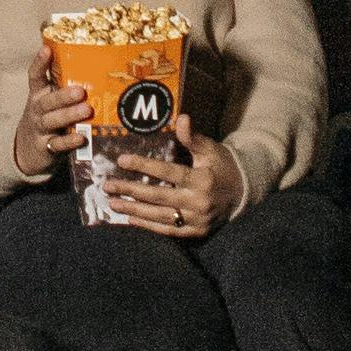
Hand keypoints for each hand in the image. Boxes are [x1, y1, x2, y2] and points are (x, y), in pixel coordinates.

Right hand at [12, 44, 85, 184]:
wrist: (27, 150)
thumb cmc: (47, 117)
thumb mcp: (49, 100)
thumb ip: (63, 86)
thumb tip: (94, 63)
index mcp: (38, 95)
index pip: (35, 77)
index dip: (40, 63)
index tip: (46, 49)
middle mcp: (37, 110)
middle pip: (47, 101)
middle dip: (63, 96)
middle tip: (80, 91)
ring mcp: (40, 129)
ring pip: (52, 121)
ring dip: (69, 115)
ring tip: (87, 110)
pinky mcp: (46, 148)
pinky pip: (57, 144)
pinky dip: (69, 142)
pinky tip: (81, 138)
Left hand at [103, 110, 243, 241]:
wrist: (243, 193)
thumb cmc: (223, 166)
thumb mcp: (210, 149)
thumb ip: (193, 137)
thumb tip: (181, 118)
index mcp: (202, 180)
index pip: (168, 173)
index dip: (144, 166)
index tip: (121, 160)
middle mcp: (198, 202)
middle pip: (159, 197)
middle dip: (130, 191)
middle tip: (107, 186)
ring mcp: (197, 220)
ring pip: (160, 216)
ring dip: (134, 210)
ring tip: (112, 203)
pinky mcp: (196, 232)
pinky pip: (169, 230)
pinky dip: (149, 226)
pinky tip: (131, 219)